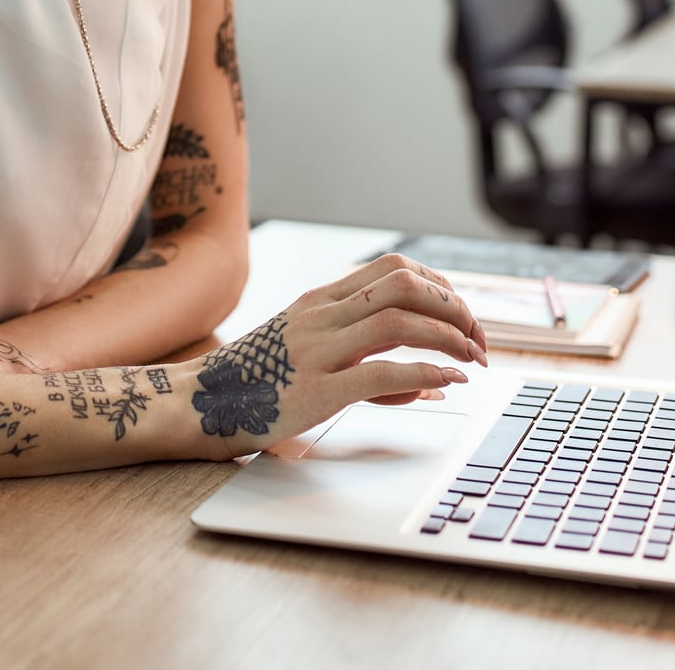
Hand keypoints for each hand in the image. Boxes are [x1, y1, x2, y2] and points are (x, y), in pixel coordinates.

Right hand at [184, 254, 489, 458]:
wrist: (194, 404)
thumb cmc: (252, 383)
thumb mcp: (304, 353)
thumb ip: (362, 359)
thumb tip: (428, 384)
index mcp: (319, 301)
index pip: (395, 270)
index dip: (442, 288)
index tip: (464, 316)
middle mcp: (321, 316)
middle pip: (405, 286)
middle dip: (454, 308)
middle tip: (480, 339)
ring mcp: (317, 351)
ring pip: (399, 322)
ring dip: (448, 337)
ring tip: (473, 359)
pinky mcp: (317, 391)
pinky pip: (382, 373)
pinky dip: (426, 373)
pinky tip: (447, 381)